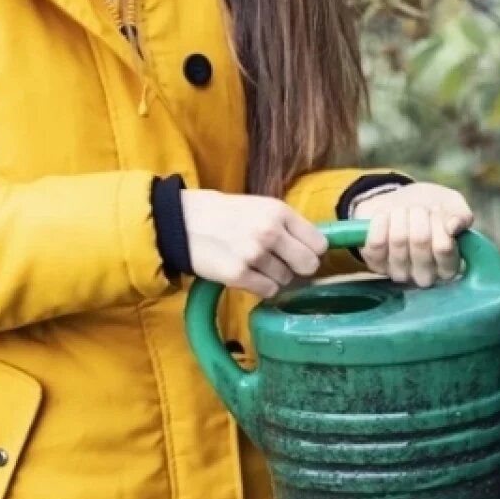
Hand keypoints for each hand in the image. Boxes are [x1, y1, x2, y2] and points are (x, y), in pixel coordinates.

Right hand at [182, 190, 327, 297]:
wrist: (180, 222)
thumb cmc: (222, 214)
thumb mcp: (259, 207)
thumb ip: (287, 225)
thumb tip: (316, 248)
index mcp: (278, 211)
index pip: (319, 243)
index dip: (312, 251)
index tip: (300, 252)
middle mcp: (269, 232)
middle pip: (309, 265)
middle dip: (298, 268)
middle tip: (282, 263)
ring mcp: (254, 254)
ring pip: (287, 280)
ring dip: (274, 277)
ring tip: (254, 264)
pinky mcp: (238, 274)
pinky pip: (268, 291)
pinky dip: (260, 287)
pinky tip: (247, 275)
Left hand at [352, 182, 473, 286]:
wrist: (397, 202)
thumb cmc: (430, 207)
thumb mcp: (451, 205)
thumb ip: (461, 215)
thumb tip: (454, 226)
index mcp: (449, 266)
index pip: (444, 247)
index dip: (438, 221)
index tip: (436, 209)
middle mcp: (426, 276)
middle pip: (420, 241)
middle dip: (418, 214)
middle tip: (417, 208)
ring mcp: (400, 273)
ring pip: (398, 240)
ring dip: (399, 215)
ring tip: (402, 211)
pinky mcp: (377, 265)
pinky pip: (377, 242)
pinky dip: (380, 222)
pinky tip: (385, 216)